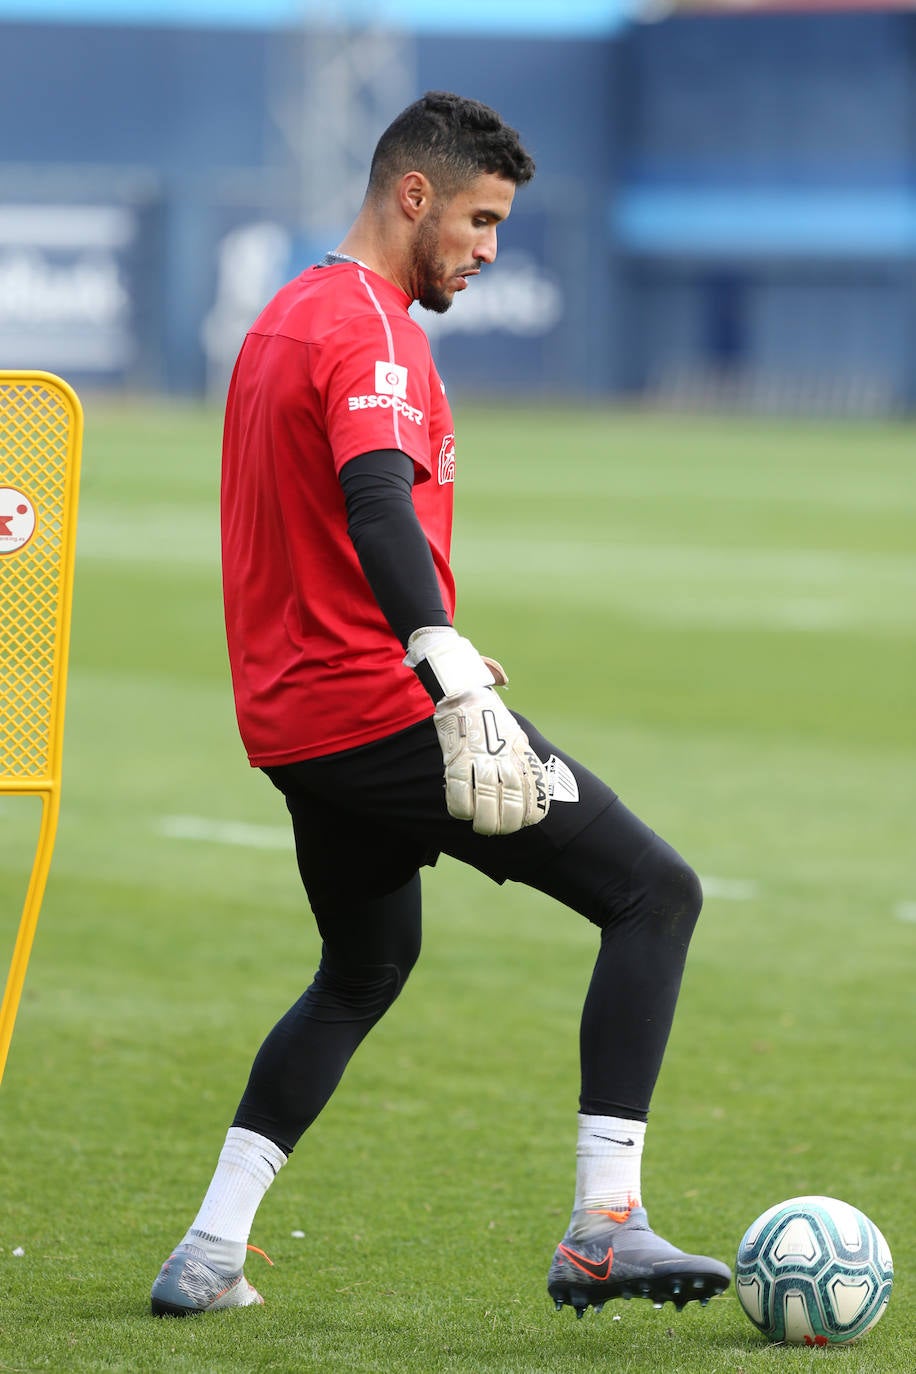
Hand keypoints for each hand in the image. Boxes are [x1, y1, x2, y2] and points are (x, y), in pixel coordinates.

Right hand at [404, 628, 549, 835]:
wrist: (463, 690)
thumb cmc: (488, 712)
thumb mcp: (514, 730)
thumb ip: (520, 751)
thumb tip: (529, 777)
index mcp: (520, 754)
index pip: (533, 793)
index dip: (530, 813)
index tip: (524, 822)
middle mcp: (503, 759)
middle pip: (511, 804)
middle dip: (505, 824)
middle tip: (498, 830)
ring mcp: (479, 760)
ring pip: (486, 803)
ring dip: (484, 823)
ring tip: (482, 828)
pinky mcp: (455, 760)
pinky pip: (458, 793)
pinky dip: (460, 809)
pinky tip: (461, 814)